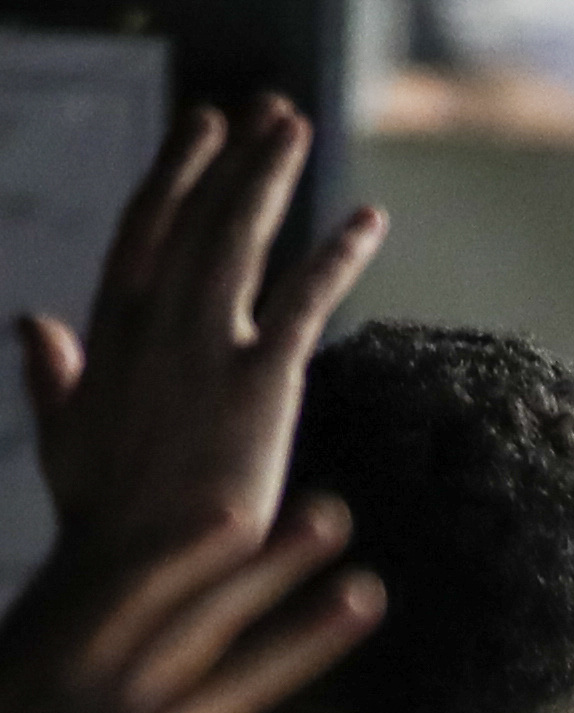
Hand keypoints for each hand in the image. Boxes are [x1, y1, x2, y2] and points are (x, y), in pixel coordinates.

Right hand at [0, 498, 382, 712]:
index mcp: (72, 659)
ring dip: (301, 640)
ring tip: (367, 595)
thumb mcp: (29, 691)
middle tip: (335, 514)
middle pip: (198, 616)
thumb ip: (78, 645)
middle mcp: (101, 692)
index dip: (186, 547)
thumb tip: (121, 605)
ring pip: (227, 684)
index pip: (136, 588)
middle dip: (266, 568)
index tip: (241, 504)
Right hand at [24, 99, 386, 565]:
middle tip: (272, 112)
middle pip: (198, 219)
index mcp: (112, 334)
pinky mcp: (261, 383)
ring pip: (241, 239)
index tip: (203, 128)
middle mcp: (155, 327)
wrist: (141, 570)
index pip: (145, 231)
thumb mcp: (66, 435)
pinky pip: (306, 301)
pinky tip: (370, 221)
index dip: (176, 175)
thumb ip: (56, 376)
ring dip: (273, 178)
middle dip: (235, 160)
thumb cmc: (105, 517)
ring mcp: (206, 349)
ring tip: (300, 128)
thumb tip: (31, 324)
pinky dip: (338, 255)